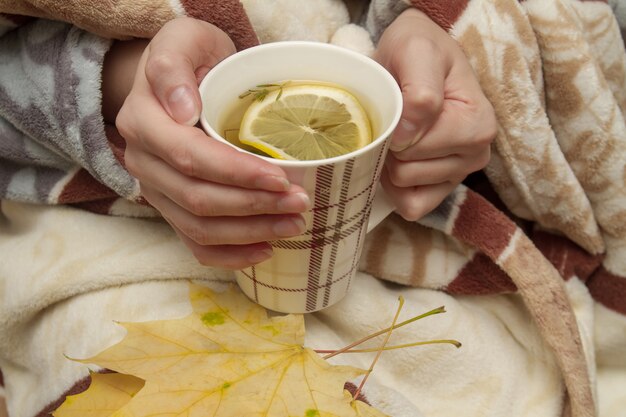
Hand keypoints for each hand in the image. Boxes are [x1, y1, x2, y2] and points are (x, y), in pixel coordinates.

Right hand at [113, 17, 309, 268]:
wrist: (179, 79)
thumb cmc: (191, 57)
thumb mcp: (183, 41)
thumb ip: (172, 67)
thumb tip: (183, 109)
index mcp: (143, 122)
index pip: (190, 157)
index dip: (237, 174)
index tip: (281, 178)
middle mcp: (143, 162)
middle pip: (197, 199)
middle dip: (253, 206)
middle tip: (300, 203)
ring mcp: (156, 190)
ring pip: (198, 228)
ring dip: (250, 232)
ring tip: (293, 225)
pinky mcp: (171, 208)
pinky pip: (193, 244)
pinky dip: (230, 255)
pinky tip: (265, 250)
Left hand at [375, 9, 495, 220]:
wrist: (417, 53)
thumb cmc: (418, 49)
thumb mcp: (416, 51)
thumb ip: (419, 92)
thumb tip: (407, 139)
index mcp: (478, 125)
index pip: (415, 148)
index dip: (393, 129)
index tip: (396, 104)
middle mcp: (476, 154)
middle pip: (407, 172)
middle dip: (389, 148)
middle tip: (393, 118)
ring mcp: (459, 174)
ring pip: (405, 189)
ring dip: (389, 164)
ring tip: (396, 133)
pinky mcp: (442, 188)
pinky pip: (411, 206)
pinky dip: (395, 189)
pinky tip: (395, 161)